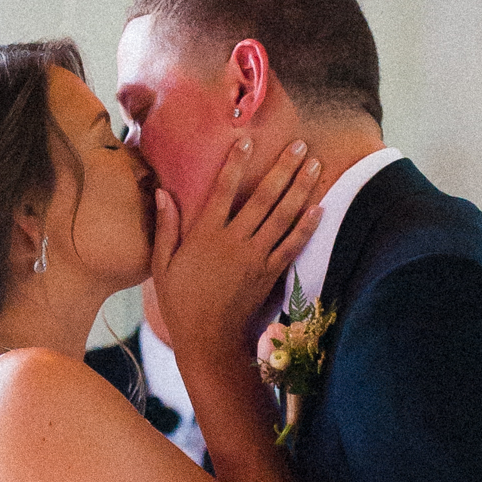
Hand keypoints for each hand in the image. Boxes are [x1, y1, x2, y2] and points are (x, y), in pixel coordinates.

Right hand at [152, 137, 321, 362]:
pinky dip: (307, 227)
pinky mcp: (270, 274)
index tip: (246, 141)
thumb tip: (162, 192)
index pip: (222, 190)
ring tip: (316, 165)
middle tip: (300, 144)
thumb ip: (165, 227)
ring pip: (283, 217)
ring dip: (302, 189)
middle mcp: (234, 242)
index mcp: (205, 235)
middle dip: (284, 168)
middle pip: (264, 197)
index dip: (234, 164)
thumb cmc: (180, 302)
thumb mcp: (162, 265)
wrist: (208, 340)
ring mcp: (255, 258)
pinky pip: (292, 246)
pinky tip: (319, 208)